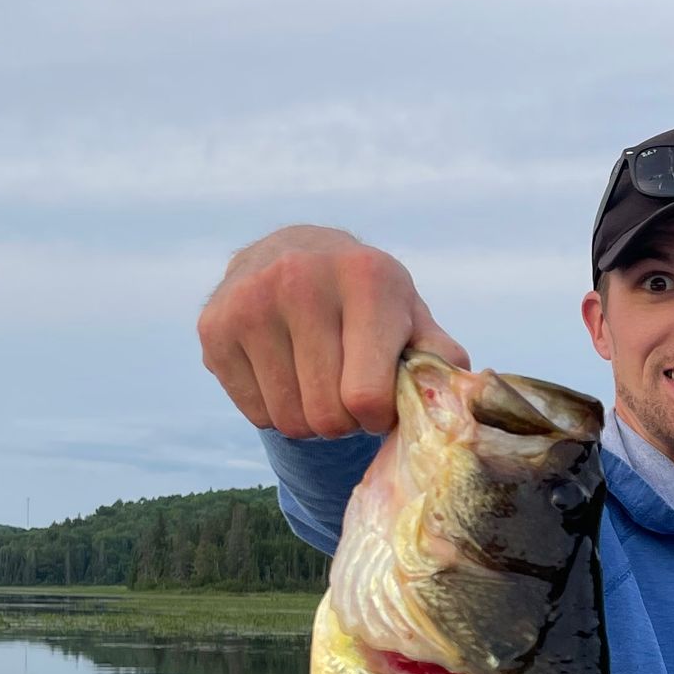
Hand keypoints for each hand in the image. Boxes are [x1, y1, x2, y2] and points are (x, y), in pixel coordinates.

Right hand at [197, 225, 468, 438]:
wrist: (293, 251)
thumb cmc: (365, 297)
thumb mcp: (408, 314)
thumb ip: (437, 354)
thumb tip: (459, 393)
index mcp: (365, 279)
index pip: (366, 396)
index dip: (377, 417)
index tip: (378, 402)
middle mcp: (301, 281)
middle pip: (326, 416)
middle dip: (344, 422)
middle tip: (346, 394)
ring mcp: (250, 303)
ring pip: (289, 420)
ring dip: (310, 420)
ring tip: (317, 383)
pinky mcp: (213, 327)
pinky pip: (254, 413)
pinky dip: (274, 410)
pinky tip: (284, 373)